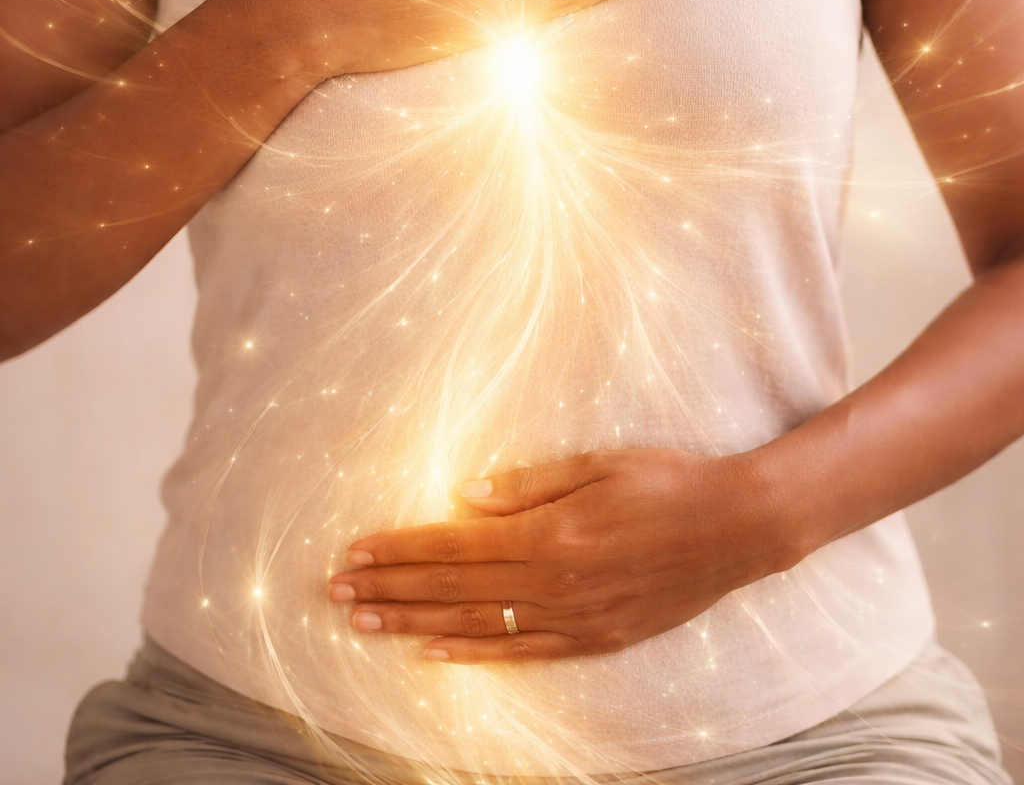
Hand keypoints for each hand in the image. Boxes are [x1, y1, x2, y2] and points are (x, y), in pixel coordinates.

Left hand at [327, 448, 798, 662]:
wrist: (736, 528)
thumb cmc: (667, 483)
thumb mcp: (598, 465)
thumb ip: (528, 485)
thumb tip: (465, 497)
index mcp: (550, 532)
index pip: (453, 546)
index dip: (399, 550)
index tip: (354, 550)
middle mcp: (553, 582)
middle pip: (453, 588)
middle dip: (389, 587)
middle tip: (336, 589)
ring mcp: (574, 617)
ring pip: (475, 625)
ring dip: (414, 623)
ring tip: (364, 621)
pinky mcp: (595, 638)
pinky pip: (522, 652)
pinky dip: (473, 655)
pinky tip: (434, 653)